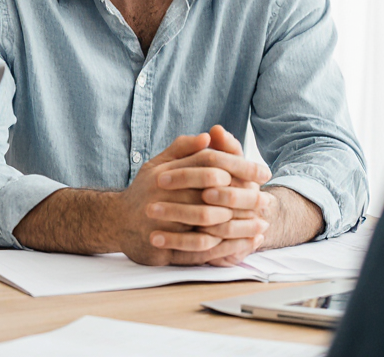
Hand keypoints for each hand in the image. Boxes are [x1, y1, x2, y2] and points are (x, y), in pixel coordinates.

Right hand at [114, 134, 258, 265]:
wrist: (116, 222)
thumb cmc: (145, 191)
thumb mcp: (159, 164)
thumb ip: (183, 149)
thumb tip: (209, 135)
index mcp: (167, 172)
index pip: (209, 162)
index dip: (239, 165)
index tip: (264, 172)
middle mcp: (163, 194)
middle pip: (212, 192)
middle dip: (243, 197)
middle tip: (267, 200)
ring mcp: (162, 221)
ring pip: (207, 222)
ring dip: (238, 225)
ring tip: (261, 226)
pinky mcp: (163, 246)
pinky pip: (198, 249)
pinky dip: (224, 248)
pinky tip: (242, 245)